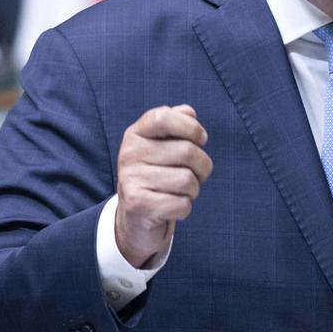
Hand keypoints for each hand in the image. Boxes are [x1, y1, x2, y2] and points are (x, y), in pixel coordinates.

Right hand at [115, 104, 212, 267]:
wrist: (135, 219)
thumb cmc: (157, 176)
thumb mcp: (162, 146)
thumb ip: (176, 123)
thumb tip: (189, 112)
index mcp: (135, 134)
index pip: (163, 117)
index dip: (191, 127)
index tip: (200, 140)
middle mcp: (129, 154)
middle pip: (187, 151)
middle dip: (203, 166)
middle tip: (196, 174)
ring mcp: (131, 180)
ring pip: (187, 180)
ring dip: (193, 190)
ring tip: (180, 192)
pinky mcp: (138, 206)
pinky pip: (182, 204)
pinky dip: (185, 208)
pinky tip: (171, 207)